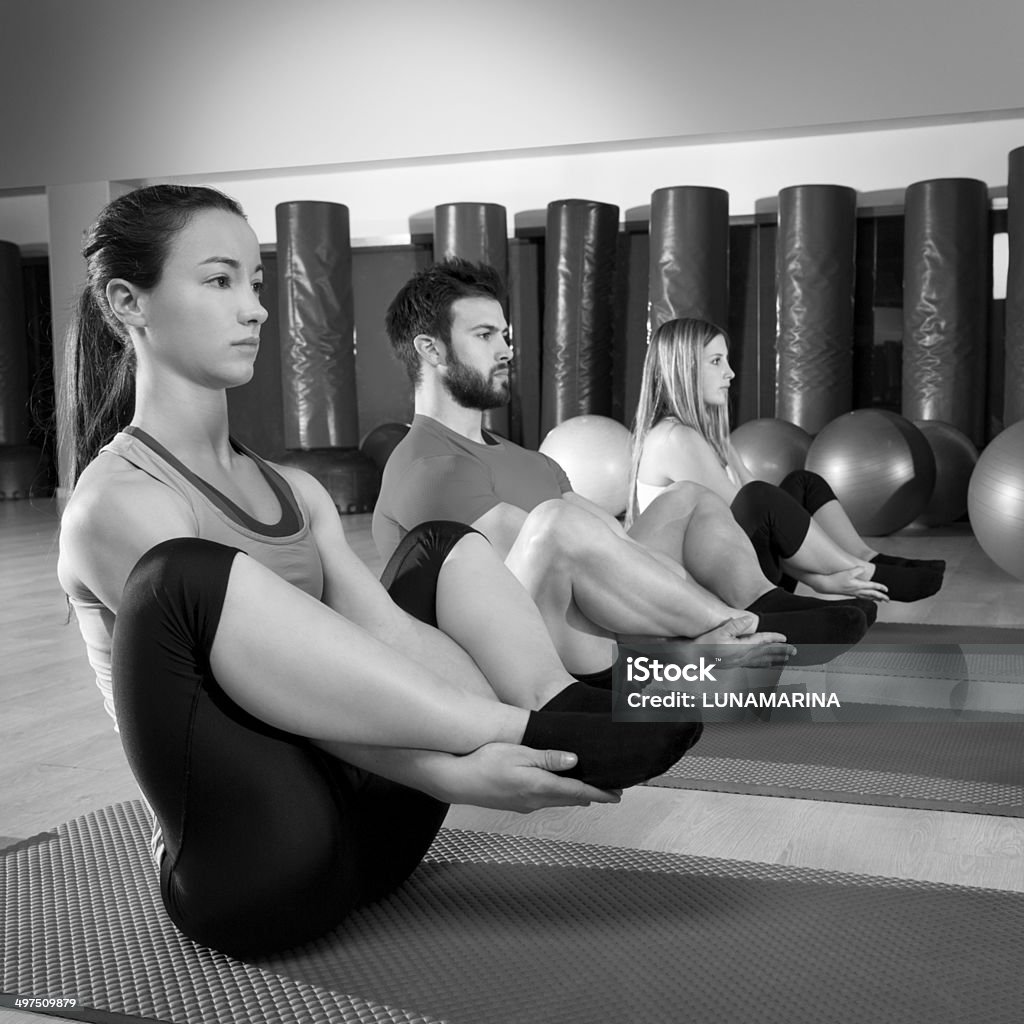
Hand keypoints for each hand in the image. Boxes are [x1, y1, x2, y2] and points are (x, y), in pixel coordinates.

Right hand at [439, 743, 621, 812]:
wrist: (455, 780)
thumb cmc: (484, 762)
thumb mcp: (518, 753)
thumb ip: (547, 758)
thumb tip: (574, 760)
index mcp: (539, 786)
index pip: (578, 791)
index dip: (600, 793)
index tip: (617, 794)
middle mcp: (535, 800)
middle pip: (571, 799)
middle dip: (592, 795)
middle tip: (610, 791)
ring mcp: (525, 805)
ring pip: (558, 801)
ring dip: (575, 796)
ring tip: (589, 790)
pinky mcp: (515, 804)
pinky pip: (545, 801)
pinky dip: (558, 796)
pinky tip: (557, 789)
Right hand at [693, 615, 795, 667]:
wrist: (693, 658)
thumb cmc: (704, 644)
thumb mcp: (719, 631)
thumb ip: (736, 625)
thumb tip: (751, 619)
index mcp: (741, 647)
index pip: (762, 642)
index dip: (774, 640)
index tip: (785, 639)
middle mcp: (742, 656)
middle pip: (765, 653)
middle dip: (780, 652)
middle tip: (793, 652)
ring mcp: (739, 662)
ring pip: (761, 661)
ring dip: (774, 660)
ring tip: (785, 659)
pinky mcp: (734, 665)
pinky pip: (753, 666)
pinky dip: (763, 665)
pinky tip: (767, 666)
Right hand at [801, 566, 888, 600]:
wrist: (826, 585)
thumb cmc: (835, 578)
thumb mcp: (847, 572)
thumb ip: (857, 569)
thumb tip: (863, 568)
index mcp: (858, 585)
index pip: (872, 587)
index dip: (880, 588)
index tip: (886, 589)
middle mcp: (857, 591)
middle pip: (872, 595)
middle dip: (881, 597)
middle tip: (888, 600)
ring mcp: (853, 593)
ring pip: (867, 597)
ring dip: (874, 599)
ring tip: (880, 601)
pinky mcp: (849, 593)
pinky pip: (861, 597)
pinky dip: (867, 598)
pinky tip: (867, 598)